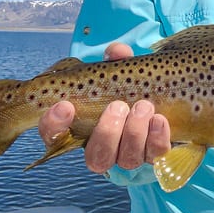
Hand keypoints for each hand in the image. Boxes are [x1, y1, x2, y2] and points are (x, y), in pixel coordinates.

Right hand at [37, 42, 171, 174]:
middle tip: (117, 105)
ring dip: (134, 133)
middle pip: (96, 158)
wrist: (158, 99)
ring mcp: (127, 155)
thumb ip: (114, 60)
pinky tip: (159, 119)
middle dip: (107, 132)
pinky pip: (156, 156)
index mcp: (78, 129)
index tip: (66, 105)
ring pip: (126, 160)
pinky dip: (158, 138)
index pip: (53, 137)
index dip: (54, 125)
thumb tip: (117, 52)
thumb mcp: (115, 71)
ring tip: (143, 106)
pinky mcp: (153, 155)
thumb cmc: (125, 86)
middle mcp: (101, 149)